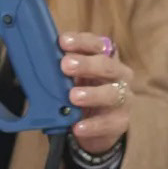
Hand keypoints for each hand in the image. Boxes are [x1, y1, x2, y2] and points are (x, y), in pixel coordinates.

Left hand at [60, 32, 132, 154]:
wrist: (95, 125)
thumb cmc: (83, 90)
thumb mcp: (74, 76)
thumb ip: (65, 67)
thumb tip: (44, 57)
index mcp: (106, 58)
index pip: (97, 44)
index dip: (81, 42)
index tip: (63, 41)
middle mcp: (119, 75)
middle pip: (107, 66)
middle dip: (86, 65)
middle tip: (65, 66)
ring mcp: (123, 99)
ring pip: (112, 94)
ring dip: (92, 94)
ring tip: (73, 97)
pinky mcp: (121, 121)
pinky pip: (109, 123)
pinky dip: (93, 125)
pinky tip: (78, 127)